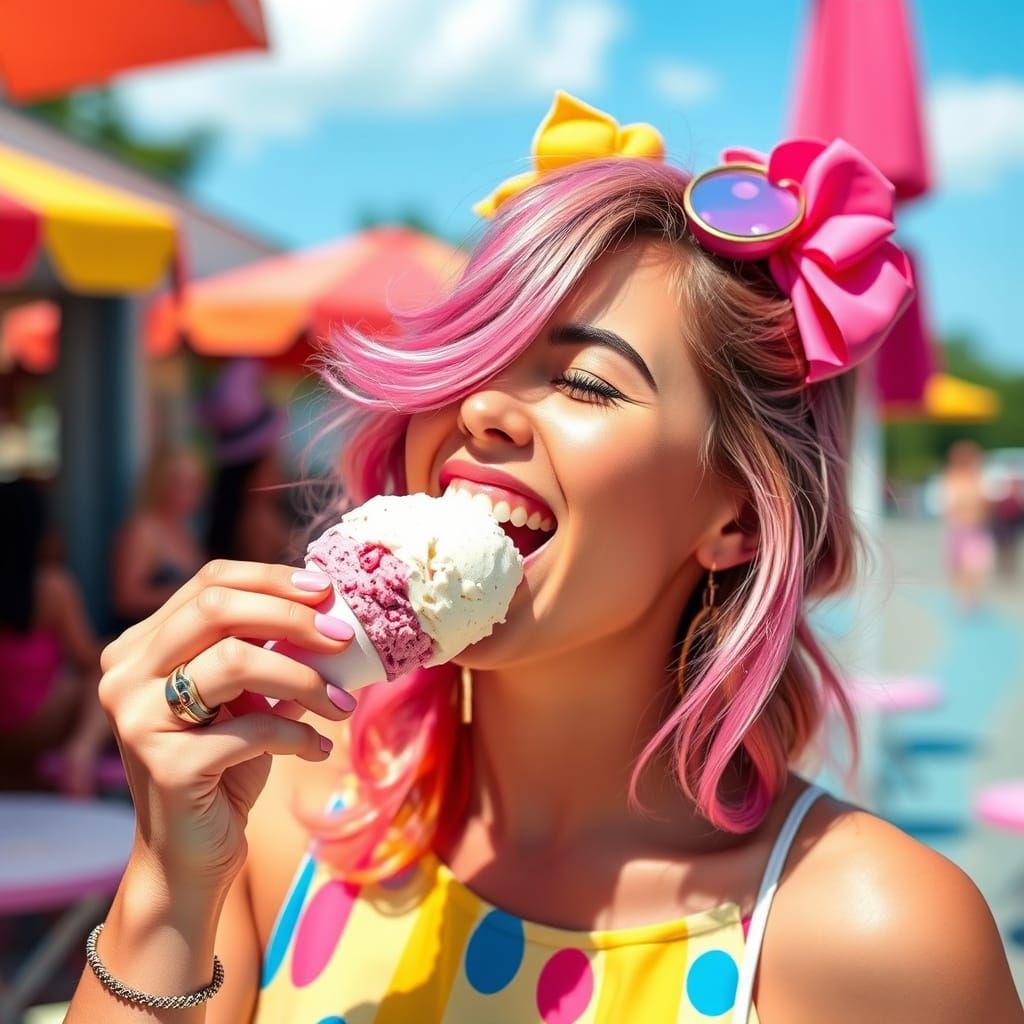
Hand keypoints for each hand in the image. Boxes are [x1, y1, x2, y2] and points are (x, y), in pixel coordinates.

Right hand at [97, 560, 353, 890]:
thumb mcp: (247, 697)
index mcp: (142, 646)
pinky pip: (253, 729)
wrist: (192, 855)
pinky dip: (298, 735)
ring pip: (233, 660)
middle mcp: (125, 675)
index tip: (326, 590)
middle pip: (216, 608)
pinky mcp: (165, 764)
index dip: (272, 579)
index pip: (209, 582)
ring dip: (304, 678)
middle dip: (291, 616)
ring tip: (341, 704)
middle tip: (343, 637)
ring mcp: (136, 718)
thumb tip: (330, 608)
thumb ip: (270, 650)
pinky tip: (319, 749)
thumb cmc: (227, 766)